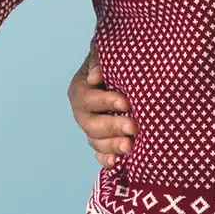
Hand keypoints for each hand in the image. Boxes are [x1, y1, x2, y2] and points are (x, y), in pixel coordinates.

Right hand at [69, 43, 135, 166]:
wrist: (123, 73)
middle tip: (133, 127)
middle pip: (92, 124)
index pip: (89, 98)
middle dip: (113, 126)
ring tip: (130, 147)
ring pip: (96, 141)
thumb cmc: (115, 59)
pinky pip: (100, 153)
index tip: (126, 102)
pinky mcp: (101, 140)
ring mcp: (91, 128)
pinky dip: (107, 158)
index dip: (107, 101)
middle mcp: (82, 111)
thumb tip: (96, 75)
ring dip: (112, 145)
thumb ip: (99, 57)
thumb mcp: (106, 51)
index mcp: (81, 88)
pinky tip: (117, 162)